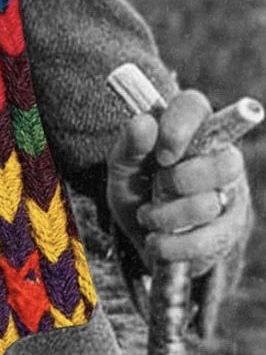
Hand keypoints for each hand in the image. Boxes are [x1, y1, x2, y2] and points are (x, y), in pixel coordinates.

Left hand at [106, 89, 250, 277]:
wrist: (147, 235)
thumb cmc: (140, 190)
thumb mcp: (124, 170)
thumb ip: (129, 146)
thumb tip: (144, 124)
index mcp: (192, 128)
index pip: (195, 108)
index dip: (178, 129)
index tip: (162, 154)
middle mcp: (221, 157)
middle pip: (225, 162)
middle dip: (180, 180)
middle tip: (159, 187)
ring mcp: (231, 194)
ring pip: (209, 205)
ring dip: (166, 217)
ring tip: (148, 217)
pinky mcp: (230, 230)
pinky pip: (207, 241)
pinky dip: (172, 246)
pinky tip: (157, 241)